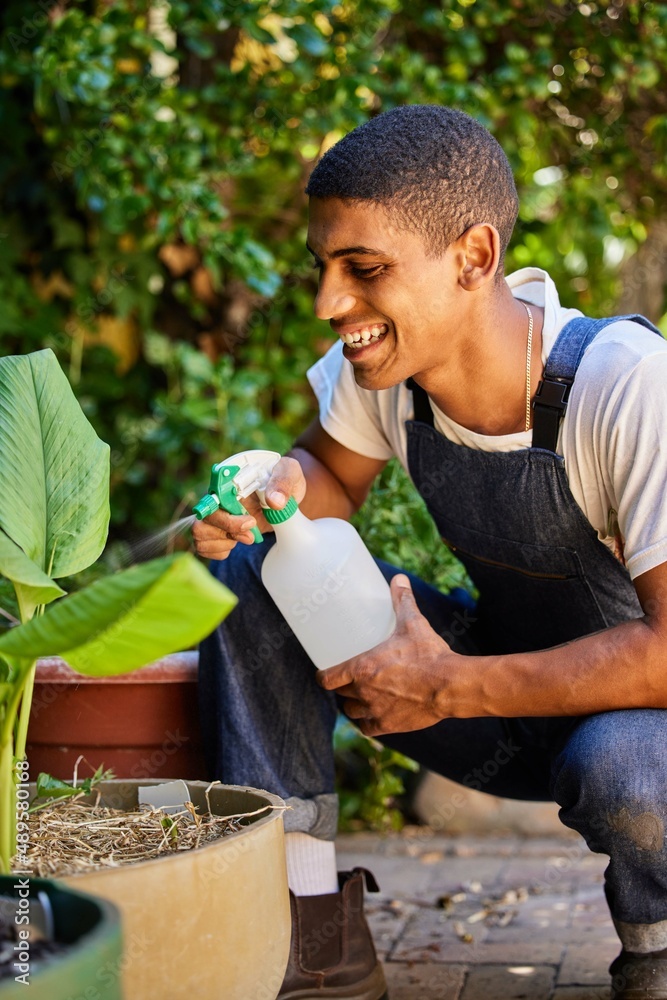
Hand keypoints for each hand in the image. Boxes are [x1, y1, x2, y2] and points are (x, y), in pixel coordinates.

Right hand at [192, 455, 306, 560]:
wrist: (289, 496)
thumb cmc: (286, 479)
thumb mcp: (290, 473)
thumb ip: (282, 482)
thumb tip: (274, 501)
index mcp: (229, 482)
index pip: (211, 498)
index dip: (225, 516)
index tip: (251, 522)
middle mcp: (218, 498)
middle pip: (201, 521)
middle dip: (227, 532)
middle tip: (251, 535)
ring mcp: (217, 515)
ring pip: (199, 534)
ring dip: (222, 543)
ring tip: (246, 538)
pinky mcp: (219, 530)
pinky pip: (204, 546)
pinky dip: (219, 551)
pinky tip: (237, 543)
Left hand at [318, 574, 457, 736]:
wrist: (449, 684)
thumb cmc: (428, 653)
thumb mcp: (413, 623)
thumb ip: (402, 601)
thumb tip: (399, 579)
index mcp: (362, 668)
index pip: (328, 678)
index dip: (323, 676)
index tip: (325, 673)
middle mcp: (363, 692)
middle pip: (341, 694)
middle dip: (343, 687)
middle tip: (349, 680)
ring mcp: (375, 710)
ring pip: (351, 712)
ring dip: (353, 705)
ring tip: (360, 698)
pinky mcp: (389, 725)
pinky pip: (367, 728)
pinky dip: (367, 723)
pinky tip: (372, 716)